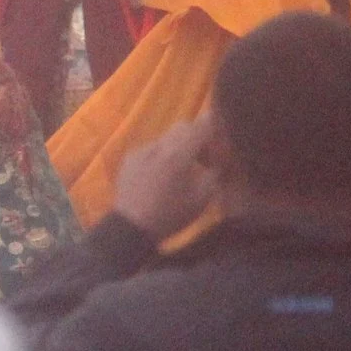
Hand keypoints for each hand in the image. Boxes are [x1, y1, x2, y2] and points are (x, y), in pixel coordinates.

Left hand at [111, 114, 219, 241]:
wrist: (132, 225)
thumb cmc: (171, 214)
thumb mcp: (202, 198)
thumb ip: (214, 172)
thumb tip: (219, 159)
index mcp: (177, 154)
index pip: (199, 126)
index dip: (212, 125)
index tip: (221, 131)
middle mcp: (157, 145)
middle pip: (182, 127)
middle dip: (197, 136)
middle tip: (205, 157)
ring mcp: (140, 150)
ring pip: (166, 138)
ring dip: (178, 147)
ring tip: (183, 169)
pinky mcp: (129, 158)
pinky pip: (151, 148)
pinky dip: (162, 155)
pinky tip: (162, 175)